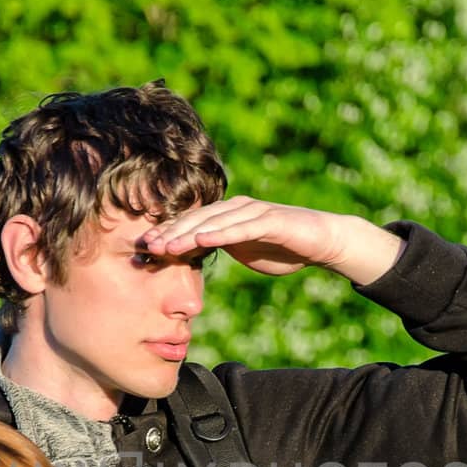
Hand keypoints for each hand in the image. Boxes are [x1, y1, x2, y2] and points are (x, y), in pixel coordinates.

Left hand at [139, 197, 403, 284]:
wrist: (324, 242)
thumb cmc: (284, 247)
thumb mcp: (246, 252)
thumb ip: (222, 249)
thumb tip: (195, 257)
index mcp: (227, 216)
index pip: (191, 225)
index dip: (166, 235)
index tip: (142, 250)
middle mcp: (237, 208)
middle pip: (195, 220)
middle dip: (168, 233)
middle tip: (143, 247)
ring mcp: (254, 212)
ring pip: (214, 221)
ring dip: (187, 233)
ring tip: (164, 246)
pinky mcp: (271, 219)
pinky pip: (242, 226)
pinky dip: (221, 233)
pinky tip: (202, 241)